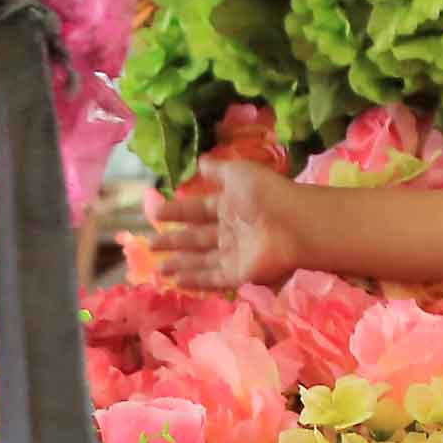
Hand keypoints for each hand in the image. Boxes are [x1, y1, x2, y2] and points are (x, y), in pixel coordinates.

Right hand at [148, 160, 300, 290]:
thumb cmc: (264, 193)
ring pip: (202, 260)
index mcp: (230, 204)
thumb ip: (217, 170)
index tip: (154, 214)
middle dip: (174, 241)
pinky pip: (213, 278)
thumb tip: (199, 162)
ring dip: (181, 263)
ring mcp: (235, 253)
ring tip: (158, 268)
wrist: (292, 223)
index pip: (197, 209)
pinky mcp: (240, 274)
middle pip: (197, 237)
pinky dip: (195, 280)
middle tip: (150, 244)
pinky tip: (176, 281)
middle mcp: (231, 230)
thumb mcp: (237, 173)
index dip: (176, 212)